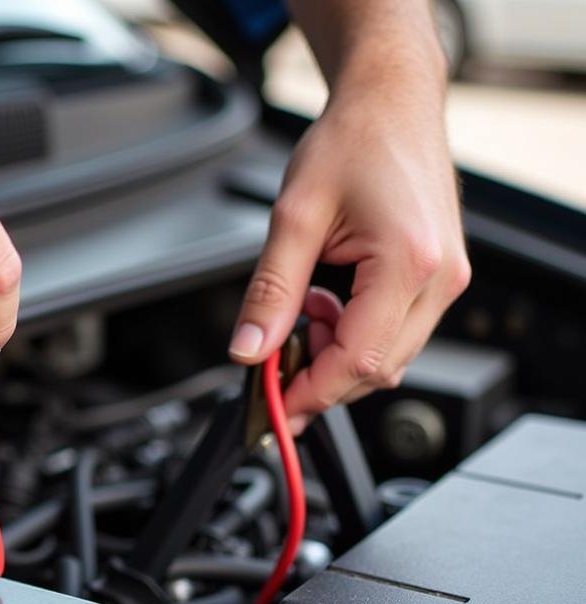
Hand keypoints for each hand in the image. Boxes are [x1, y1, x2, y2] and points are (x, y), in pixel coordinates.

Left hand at [229, 76, 469, 433]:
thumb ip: (270, 293)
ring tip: (306, 311)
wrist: (392, 101)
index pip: (357, 361)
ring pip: (387, 359)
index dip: (311, 393)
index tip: (275, 408)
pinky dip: (354, 336)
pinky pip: (395, 334)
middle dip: (320, 377)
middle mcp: (440, 279)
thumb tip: (249, 351)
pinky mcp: (439, 280)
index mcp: (409, 263)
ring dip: (336, 354)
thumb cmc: (353, 141)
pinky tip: (329, 305)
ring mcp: (446, 281)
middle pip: (376, 371)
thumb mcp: (294, 218)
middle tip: (275, 363)